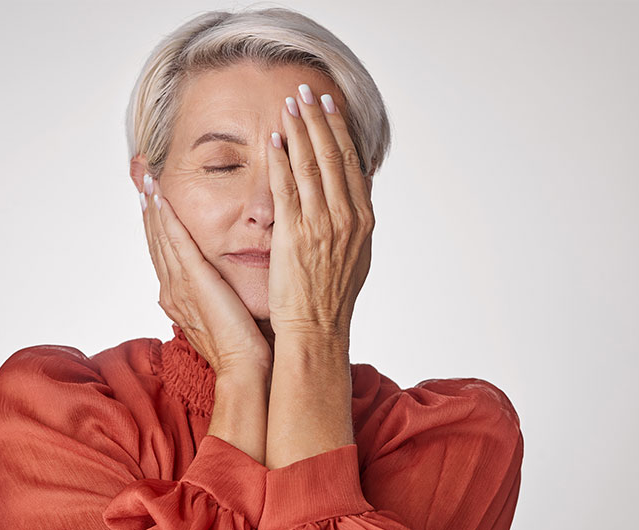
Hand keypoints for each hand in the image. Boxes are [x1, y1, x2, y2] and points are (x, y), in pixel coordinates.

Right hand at [140, 174, 272, 375]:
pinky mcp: (193, 282)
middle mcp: (172, 291)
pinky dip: (166, 220)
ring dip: (153, 208)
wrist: (243, 368)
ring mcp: (179, 286)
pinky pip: (175, 244)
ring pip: (160, 239)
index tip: (153, 202)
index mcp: (178, 298)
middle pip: (155, 242)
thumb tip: (223, 285)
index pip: (164, 254)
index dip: (156, 226)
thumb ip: (218, 296)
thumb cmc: (242, 347)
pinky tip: (162, 200)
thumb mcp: (224, 314)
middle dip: (148, 210)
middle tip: (142, 182)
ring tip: (147, 183)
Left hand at [266, 85, 375, 339]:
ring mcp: (321, 224)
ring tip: (291, 104)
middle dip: (320, 119)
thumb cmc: (332, 298)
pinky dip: (282, 160)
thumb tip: (361, 185)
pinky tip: (276, 140)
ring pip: (312, 165)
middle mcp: (346, 217)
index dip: (340, 131)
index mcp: (362, 220)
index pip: (352, 163)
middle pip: (333, 156)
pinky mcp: (294, 234)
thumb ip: (358, 218)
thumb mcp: (358, 255)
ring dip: (301, 130)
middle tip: (308, 91)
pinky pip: (287, 187)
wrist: (317, 329)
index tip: (331, 106)